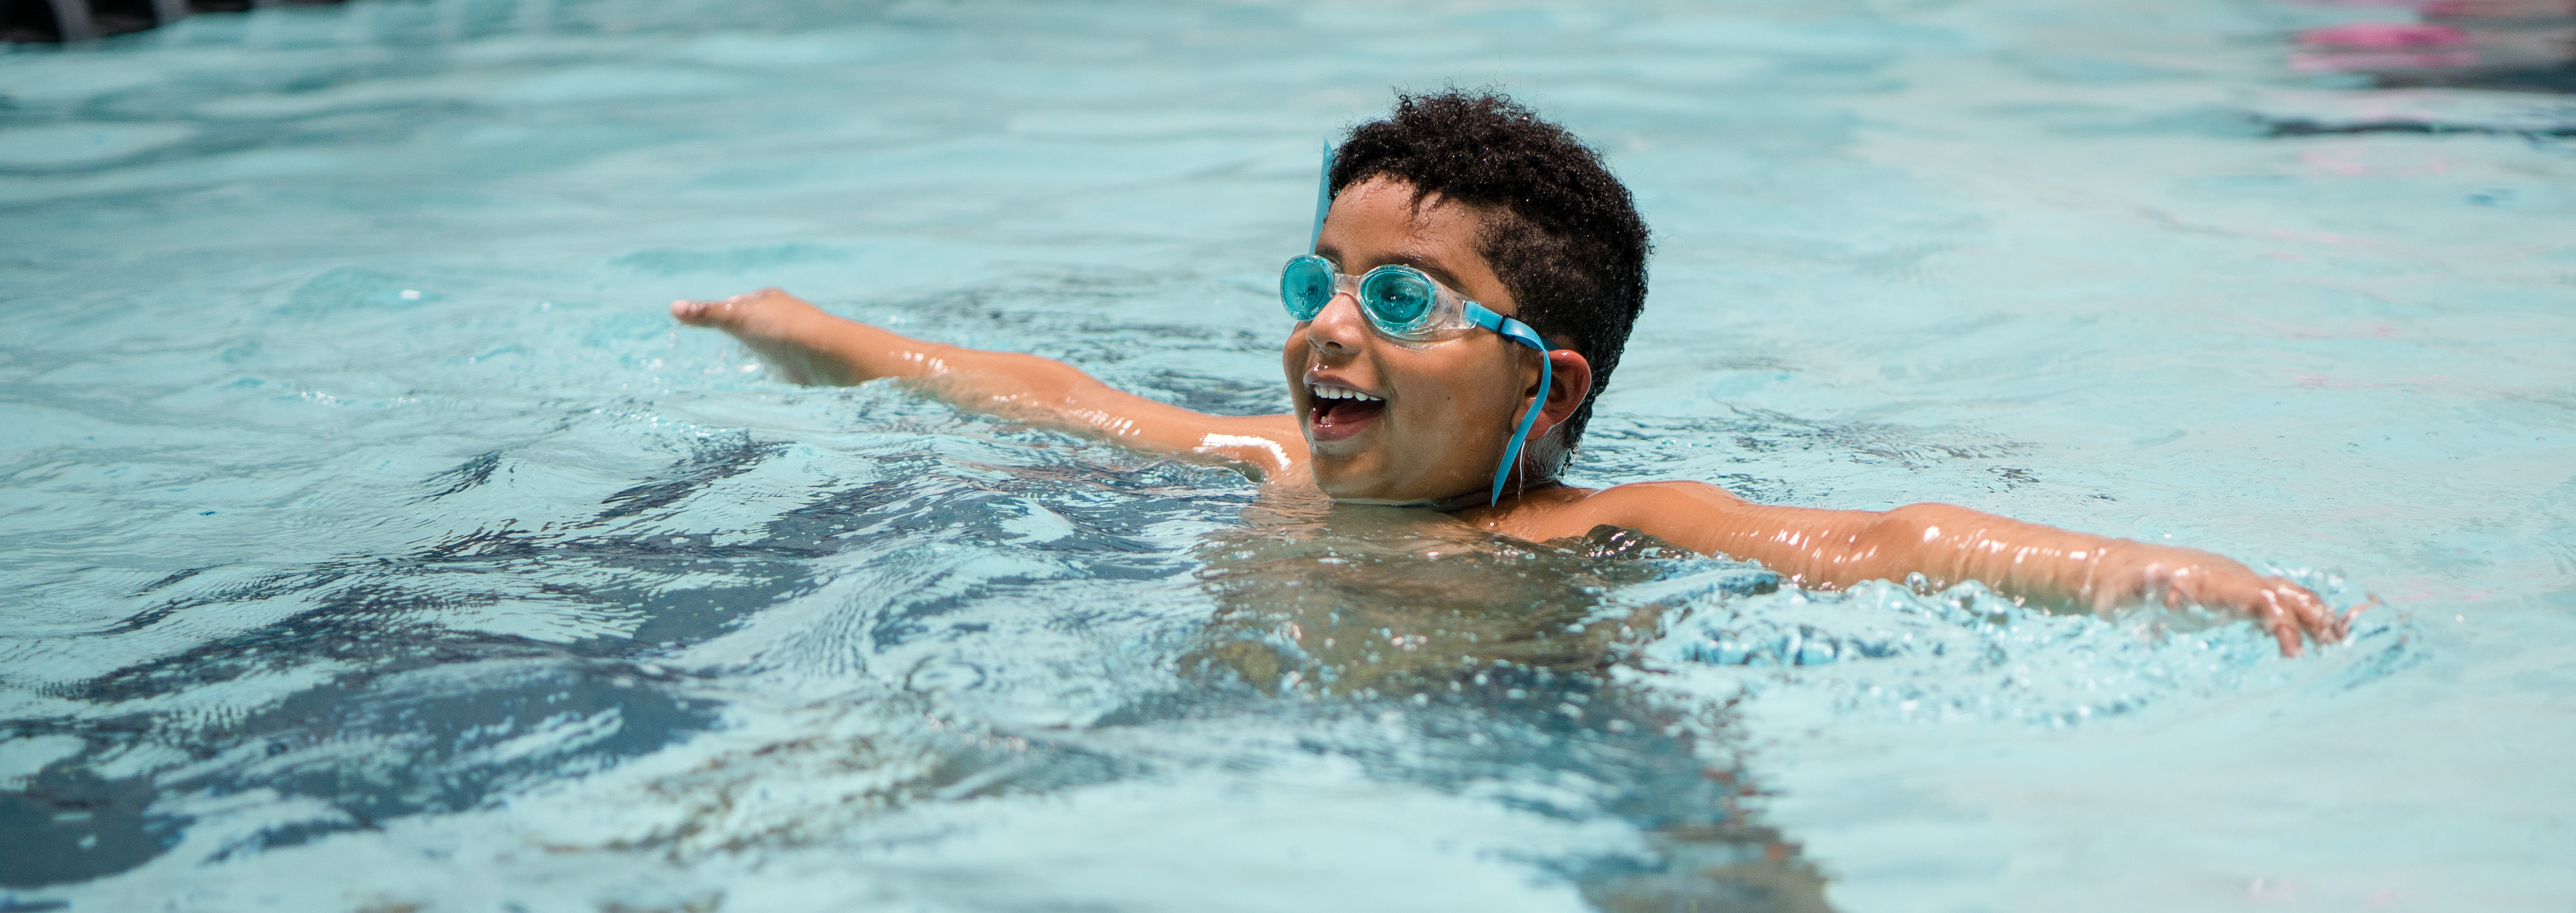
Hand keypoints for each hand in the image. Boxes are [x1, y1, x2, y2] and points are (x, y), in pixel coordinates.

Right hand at [670, 288, 849, 384]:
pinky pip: (776, 363)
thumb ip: (706, 314)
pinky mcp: (798, 363)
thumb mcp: (737, 318)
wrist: (825, 356)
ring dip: (754, 348)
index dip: (723, 309)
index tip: (708, 317)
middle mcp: (782, 316)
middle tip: (720, 335)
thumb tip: (674, 307)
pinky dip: (766, 365)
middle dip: (740, 328)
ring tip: (738, 355)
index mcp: (768, 299)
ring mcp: (791, 340)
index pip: (739, 303)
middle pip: (754, 322)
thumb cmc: (781, 329)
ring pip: (766, 342)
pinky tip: (761, 372)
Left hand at [2093, 553, 2358, 656]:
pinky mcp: (2229, 591)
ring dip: (2310, 613)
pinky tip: (2313, 634)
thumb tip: (2156, 574)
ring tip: (2337, 642)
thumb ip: (2145, 587)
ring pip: (2282, 592)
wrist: (2114, 570)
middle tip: (2336, 649)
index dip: (2281, 623)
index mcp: (2210, 579)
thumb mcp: (2125, 591)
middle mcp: (2228, 576)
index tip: (2294, 653)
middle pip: (2282, 592)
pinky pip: (2270, 597)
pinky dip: (2295, 611)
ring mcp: (2231, 581)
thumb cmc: (2121, 587)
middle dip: (2311, 618)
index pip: (2258, 598)